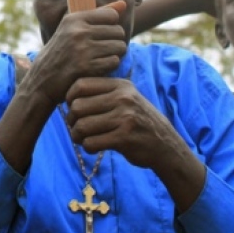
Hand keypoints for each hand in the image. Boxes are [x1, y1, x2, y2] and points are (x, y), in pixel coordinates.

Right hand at [29, 1, 128, 104]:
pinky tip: (98, 68)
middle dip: (115, 42)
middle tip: (103, 50)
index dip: (110, 26)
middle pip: (118, 32)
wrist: (42, 80)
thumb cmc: (61, 52)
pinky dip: (109, 67)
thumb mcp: (72, 29)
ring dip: (114, 55)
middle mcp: (77, 32)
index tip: (101, 35)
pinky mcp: (86, 67)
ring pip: (119, 47)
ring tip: (101, 58)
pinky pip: (114, 62)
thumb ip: (98, 14)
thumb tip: (123, 3)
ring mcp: (82, 50)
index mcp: (74, 19)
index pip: (111, 15)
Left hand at [62, 77, 184, 169]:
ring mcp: (124, 118)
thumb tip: (68, 96)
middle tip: (77, 128)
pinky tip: (93, 147)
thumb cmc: (138, 120)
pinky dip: (87, 147)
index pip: (81, 85)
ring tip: (82, 139)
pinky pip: (91, 142)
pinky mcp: (124, 138)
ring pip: (82, 126)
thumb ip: (104, 92)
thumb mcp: (127, 98)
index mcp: (120, 85)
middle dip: (71, 121)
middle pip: (77, 107)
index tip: (73, 109)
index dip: (70, 98)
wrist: (165, 144)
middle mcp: (123, 98)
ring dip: (77, 136)